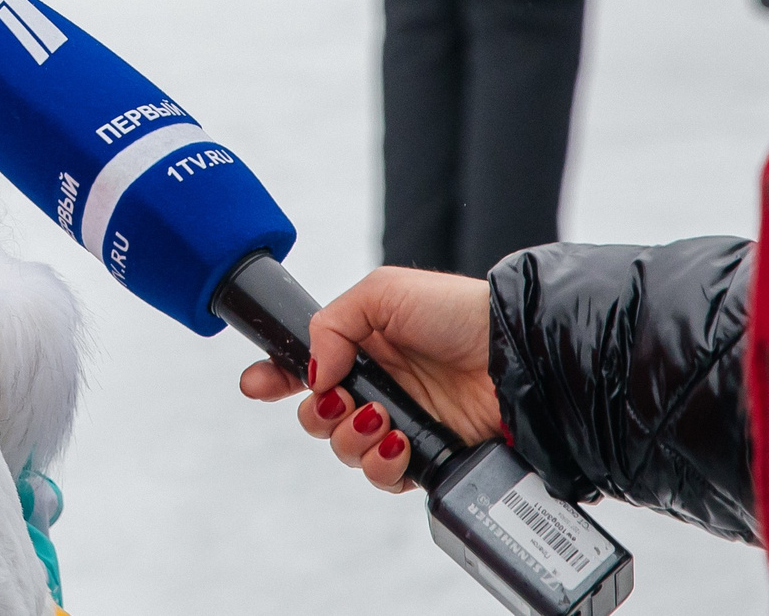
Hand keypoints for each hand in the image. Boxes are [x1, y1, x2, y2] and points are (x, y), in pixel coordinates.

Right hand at [237, 267, 501, 493]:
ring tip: (382, 419)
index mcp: (360, 345)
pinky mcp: (424, 453)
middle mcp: (375, 385)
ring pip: (344, 448)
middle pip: (317, 415)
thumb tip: (313, 373)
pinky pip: (383, 475)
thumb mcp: (382, 293)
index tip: (256, 384)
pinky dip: (382, 463)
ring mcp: (399, 421)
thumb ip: (331, 325)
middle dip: (318, 413)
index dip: (273, 378)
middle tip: (341, 400)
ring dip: (352, 437)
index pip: (303, 366)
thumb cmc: (455, 312)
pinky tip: (399, 442)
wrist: (512, 355)